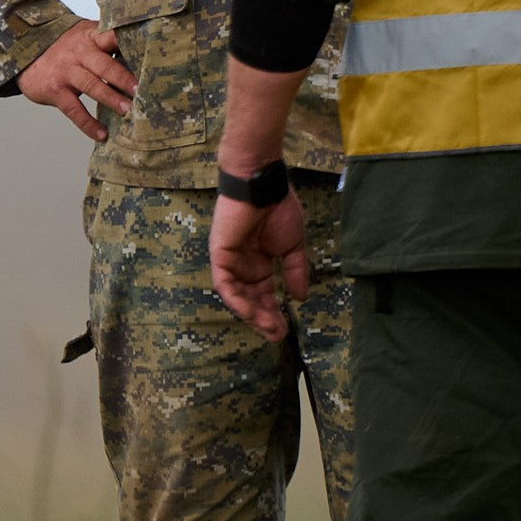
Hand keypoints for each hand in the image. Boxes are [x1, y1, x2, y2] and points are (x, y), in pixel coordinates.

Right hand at [16, 20, 135, 141]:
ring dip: (111, 99)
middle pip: (105, 65)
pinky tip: (102, 134)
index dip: (129, 44)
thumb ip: (109, 43)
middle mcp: (79, 53)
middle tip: (142, 91)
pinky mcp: (55, 90)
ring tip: (129, 110)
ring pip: (92, 85)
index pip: (112, 36)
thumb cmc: (66, 46)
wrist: (23, 49)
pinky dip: (88, 123)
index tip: (149, 54)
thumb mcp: (86, 36)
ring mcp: (66, 71)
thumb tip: (146, 57)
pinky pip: (74, 109)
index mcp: (91, 37)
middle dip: (124, 79)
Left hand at [210, 187, 307, 339]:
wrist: (263, 185)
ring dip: (252, 314)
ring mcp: (230, 262)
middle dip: (264, 318)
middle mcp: (243, 266)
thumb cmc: (279, 208)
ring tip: (269, 328)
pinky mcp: (220, 256)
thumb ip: (295, 271)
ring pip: (237, 296)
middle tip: (277, 335)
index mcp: (259, 262)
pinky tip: (251, 312)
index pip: (264, 293)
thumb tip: (301, 298)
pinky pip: (225, 284)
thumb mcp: (292, 246)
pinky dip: (237, 300)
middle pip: (251, 299)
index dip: (274, 311)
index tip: (286, 329)